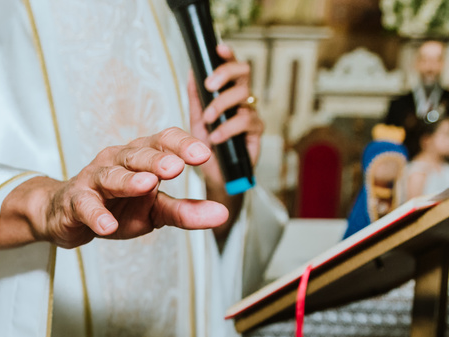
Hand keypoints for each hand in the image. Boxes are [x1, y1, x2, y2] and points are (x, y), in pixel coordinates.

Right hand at [0, 128, 228, 249]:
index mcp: (141, 157)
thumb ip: (186, 211)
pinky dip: (96, 215)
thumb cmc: (115, 207)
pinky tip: (107, 226)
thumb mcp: (155, 211)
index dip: (182, 145)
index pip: (163, 141)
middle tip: (177, 167)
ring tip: (147, 186)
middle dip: (157, 159)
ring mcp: (94, 179)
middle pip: (139, 154)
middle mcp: (117, 160)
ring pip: (112, 175)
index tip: (203, 155)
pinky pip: (86, 205)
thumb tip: (223, 214)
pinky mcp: (75, 201)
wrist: (67, 216)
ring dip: (129, 180)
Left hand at [187, 43, 262, 204]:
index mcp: (228, 93)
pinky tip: (216, 138)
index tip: (218, 49)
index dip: (228, 55)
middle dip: (225, 74)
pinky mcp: (256, 132)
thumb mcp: (196, 121)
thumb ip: (196, 98)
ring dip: (222, 106)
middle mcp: (242, 100)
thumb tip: (192, 72)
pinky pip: (246, 121)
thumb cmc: (208, 148)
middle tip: (209, 85)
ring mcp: (251, 114)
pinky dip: (229, 128)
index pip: (232, 67)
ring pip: (243, 96)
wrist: (217, 177)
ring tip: (208, 121)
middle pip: (243, 73)